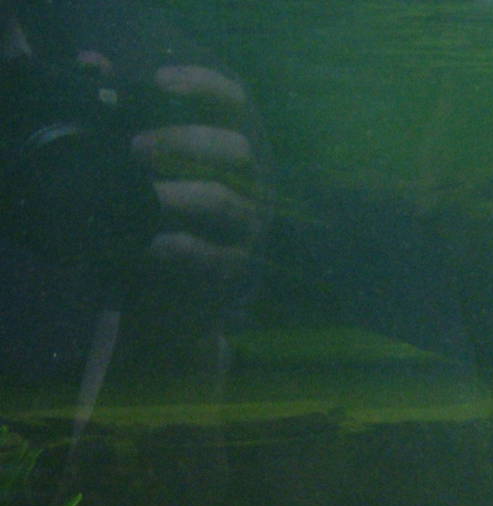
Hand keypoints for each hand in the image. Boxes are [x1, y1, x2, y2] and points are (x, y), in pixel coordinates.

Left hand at [125, 62, 265, 332]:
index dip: (204, 85)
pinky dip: (180, 248)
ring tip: (142, 196)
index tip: (159, 81)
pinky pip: (212, 255)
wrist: (172, 302)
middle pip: (236, 150)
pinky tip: (150, 245)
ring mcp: (244, 230)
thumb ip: (122, 116)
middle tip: (135, 147)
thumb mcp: (141, 168)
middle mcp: (248, 186)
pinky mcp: (231, 270)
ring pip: (224, 201)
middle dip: (185, 141)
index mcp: (229, 154)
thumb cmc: (156, 223)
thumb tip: (93, 65)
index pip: (234, 105)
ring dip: (179, 193)